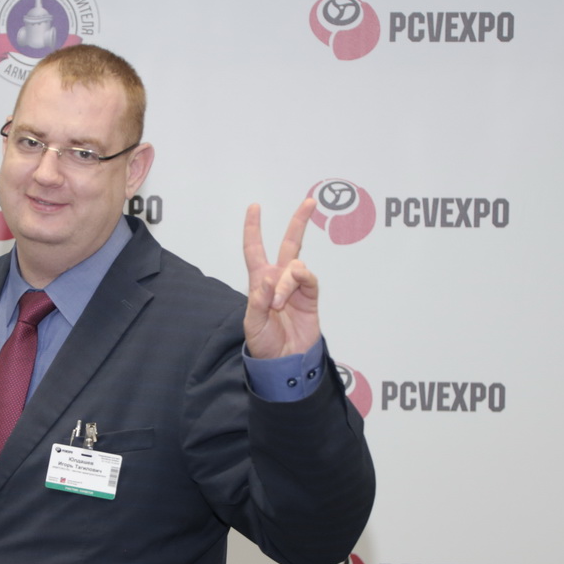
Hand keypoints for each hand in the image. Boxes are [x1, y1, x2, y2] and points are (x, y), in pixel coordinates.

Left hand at [243, 198, 321, 358]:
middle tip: (309, 202)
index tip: (255, 207)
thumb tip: (269, 280)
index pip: (254, 249)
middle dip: (299, 222)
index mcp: (259, 281)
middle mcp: (279, 279)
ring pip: (295, 265)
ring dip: (285, 282)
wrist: (285, 362)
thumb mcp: (253, 324)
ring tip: (277, 305)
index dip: (253, 228)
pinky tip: (292, 291)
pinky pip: (308, 279)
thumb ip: (259, 301)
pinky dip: (299, 281)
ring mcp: (296, 287)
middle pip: (289, 243)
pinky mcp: (311, 297)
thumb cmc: (265, 343)